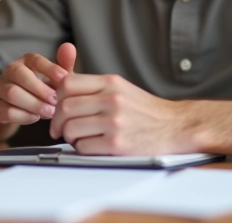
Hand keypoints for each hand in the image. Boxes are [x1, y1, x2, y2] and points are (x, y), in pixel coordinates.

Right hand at [0, 43, 76, 125]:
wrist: (21, 107)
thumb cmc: (43, 89)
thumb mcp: (56, 79)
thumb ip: (64, 65)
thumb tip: (69, 47)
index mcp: (26, 61)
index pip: (35, 60)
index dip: (50, 68)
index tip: (64, 78)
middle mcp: (10, 71)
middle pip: (19, 74)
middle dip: (40, 89)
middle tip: (56, 101)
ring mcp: (0, 88)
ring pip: (12, 93)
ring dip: (33, 104)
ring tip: (49, 112)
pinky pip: (7, 111)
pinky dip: (24, 116)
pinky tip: (36, 117)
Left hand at [49, 73, 191, 155]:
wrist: (175, 127)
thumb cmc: (145, 110)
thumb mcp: (121, 88)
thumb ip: (94, 87)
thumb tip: (61, 85)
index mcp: (110, 82)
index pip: (68, 83)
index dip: (56, 97)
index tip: (57, 108)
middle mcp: (112, 99)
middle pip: (64, 107)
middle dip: (57, 121)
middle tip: (59, 129)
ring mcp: (114, 122)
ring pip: (70, 128)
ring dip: (68, 137)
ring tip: (77, 138)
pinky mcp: (117, 144)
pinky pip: (83, 147)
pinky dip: (81, 149)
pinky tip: (91, 146)